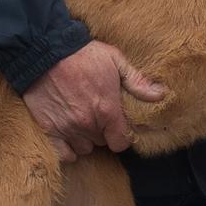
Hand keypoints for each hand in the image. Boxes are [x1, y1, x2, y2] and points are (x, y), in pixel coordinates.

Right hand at [21, 41, 167, 162]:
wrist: (46, 51)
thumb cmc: (83, 54)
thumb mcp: (115, 60)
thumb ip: (137, 82)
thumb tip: (160, 95)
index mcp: (107, 111)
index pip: (121, 143)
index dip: (122, 136)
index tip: (118, 126)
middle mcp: (88, 124)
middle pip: (102, 143)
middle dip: (103, 132)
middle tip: (98, 115)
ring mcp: (67, 128)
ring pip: (84, 148)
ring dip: (85, 139)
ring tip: (82, 121)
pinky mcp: (49, 129)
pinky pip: (63, 154)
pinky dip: (67, 149)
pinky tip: (69, 136)